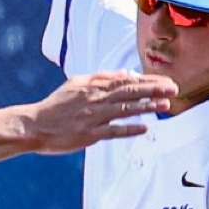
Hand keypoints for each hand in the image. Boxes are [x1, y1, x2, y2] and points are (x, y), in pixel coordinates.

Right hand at [17, 71, 175, 153]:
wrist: (34, 125)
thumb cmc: (55, 106)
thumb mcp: (76, 85)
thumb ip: (100, 78)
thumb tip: (124, 73)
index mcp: (92, 86)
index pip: (125, 81)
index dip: (147, 81)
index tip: (165, 81)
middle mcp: (94, 99)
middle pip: (129, 92)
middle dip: (154, 90)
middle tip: (173, 89)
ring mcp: (92, 117)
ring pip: (125, 109)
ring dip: (147, 107)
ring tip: (165, 106)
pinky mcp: (89, 134)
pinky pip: (113, 131)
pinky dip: (130, 129)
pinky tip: (145, 128)